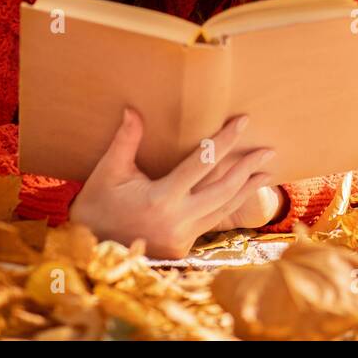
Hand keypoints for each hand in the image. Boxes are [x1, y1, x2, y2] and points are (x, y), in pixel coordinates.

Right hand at [68, 109, 275, 259]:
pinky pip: (212, 221)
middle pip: (223, 190)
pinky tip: (242, 193)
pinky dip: (229, 205)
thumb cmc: (99, 201)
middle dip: (247, 169)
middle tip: (267, 150)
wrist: (90, 244)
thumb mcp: (109, 170)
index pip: (201, 163)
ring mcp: (182, 237)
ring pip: (223, 209)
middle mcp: (177, 220)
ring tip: (266, 172)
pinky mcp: (184, 247)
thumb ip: (126, 140)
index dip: (224, 141)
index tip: (242, 123)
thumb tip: (133, 110)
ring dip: (246, 189)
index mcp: (161, 198)